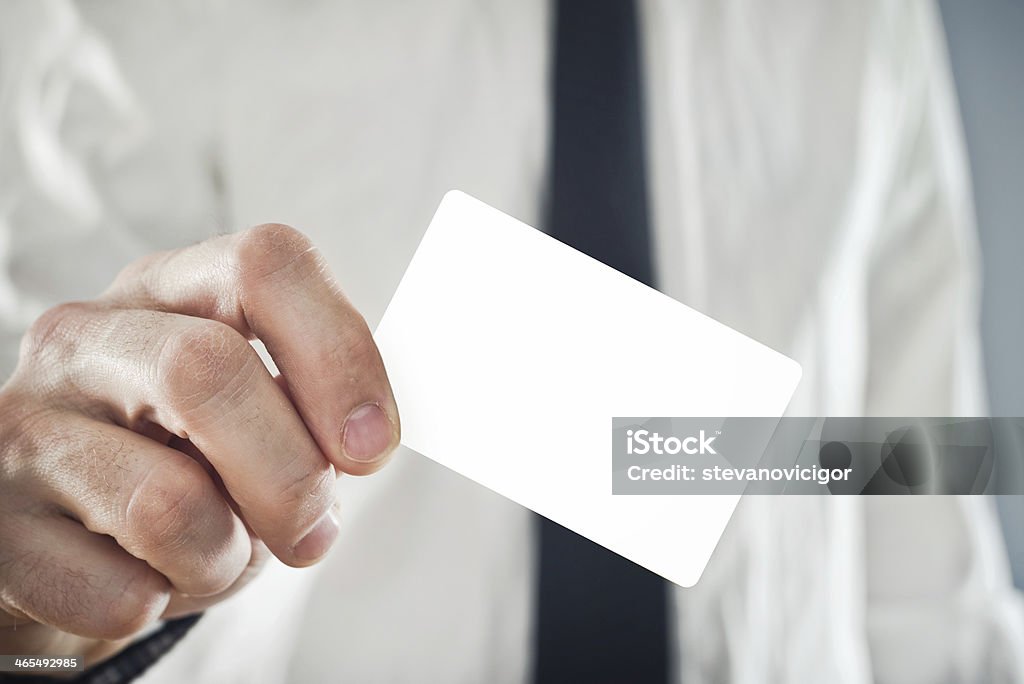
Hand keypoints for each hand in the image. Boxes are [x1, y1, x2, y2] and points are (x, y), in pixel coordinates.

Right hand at [0, 224, 399, 662]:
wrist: (71, 540)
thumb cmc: (188, 466)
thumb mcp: (257, 414)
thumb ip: (311, 408)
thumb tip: (363, 441)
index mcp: (172, 290)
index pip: (266, 264)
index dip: (340, 354)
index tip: (372, 446)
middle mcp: (88, 337)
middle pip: (207, 370)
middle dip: (290, 475)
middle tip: (312, 530)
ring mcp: (25, 425)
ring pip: (166, 501)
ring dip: (224, 556)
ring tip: (215, 554)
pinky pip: (113, 592)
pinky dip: (158, 604)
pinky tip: (145, 582)